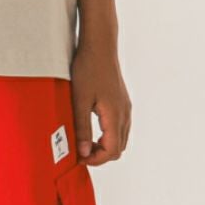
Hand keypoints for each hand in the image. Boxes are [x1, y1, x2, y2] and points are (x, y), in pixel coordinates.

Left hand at [69, 42, 131, 165]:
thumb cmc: (88, 68)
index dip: (95, 160)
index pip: (111, 151)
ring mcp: (124, 106)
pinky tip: (92, 127)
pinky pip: (119, 125)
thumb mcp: (80, 99)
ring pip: (120, 137)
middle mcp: (124, 113)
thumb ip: (82, 127)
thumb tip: (83, 152)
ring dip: (104, 145)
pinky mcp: (121, 100)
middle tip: (80, 151)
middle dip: (100, 155)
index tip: (79, 158)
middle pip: (118, 148)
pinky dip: (108, 134)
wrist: (99, 44)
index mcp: (115, 116)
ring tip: (84, 141)